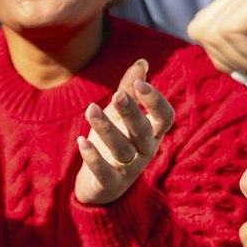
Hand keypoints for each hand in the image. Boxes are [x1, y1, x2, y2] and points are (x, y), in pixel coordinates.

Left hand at [75, 59, 172, 205]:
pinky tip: (82, 141)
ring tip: (91, 109)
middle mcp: (145, 150)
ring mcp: (129, 169)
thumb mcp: (121, 115)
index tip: (140, 83)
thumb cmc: (116, 141)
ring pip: (122, 150)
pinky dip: (93, 157)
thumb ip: (130, 90)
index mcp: (152, 132)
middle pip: (143, 132)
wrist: (101, 184)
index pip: (165, 117)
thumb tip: (141, 62)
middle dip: (131, 113)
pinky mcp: (110, 183)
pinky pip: (104, 171)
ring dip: (107, 129)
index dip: (155, 101)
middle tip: (117, 95)